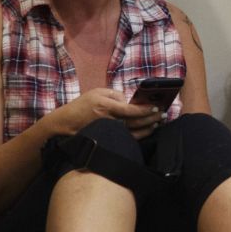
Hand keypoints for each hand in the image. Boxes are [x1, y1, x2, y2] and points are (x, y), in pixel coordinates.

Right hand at [50, 88, 165, 139]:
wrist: (66, 123)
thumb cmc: (82, 105)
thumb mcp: (97, 92)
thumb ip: (116, 94)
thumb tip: (130, 101)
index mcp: (106, 107)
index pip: (131, 110)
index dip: (145, 109)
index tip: (156, 106)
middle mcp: (109, 121)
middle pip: (136, 122)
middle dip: (152, 118)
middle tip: (163, 113)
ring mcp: (110, 132)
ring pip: (134, 132)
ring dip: (149, 127)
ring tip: (159, 121)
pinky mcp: (110, 139)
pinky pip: (129, 139)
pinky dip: (141, 135)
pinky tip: (149, 130)